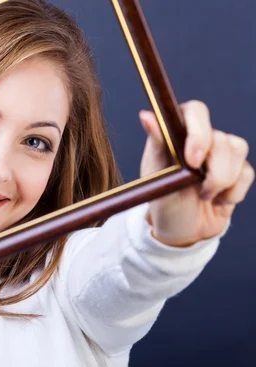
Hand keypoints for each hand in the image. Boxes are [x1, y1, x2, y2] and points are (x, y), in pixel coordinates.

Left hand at [139, 100, 253, 246]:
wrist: (182, 230)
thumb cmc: (164, 201)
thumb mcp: (154, 175)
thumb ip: (157, 144)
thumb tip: (146, 115)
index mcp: (177, 133)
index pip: (196, 111)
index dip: (199, 131)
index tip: (192, 160)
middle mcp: (201, 138)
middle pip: (220, 136)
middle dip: (214, 167)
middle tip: (201, 187)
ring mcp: (221, 152)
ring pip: (237, 151)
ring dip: (221, 181)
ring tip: (204, 195)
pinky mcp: (238, 169)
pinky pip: (247, 172)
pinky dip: (233, 192)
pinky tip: (217, 200)